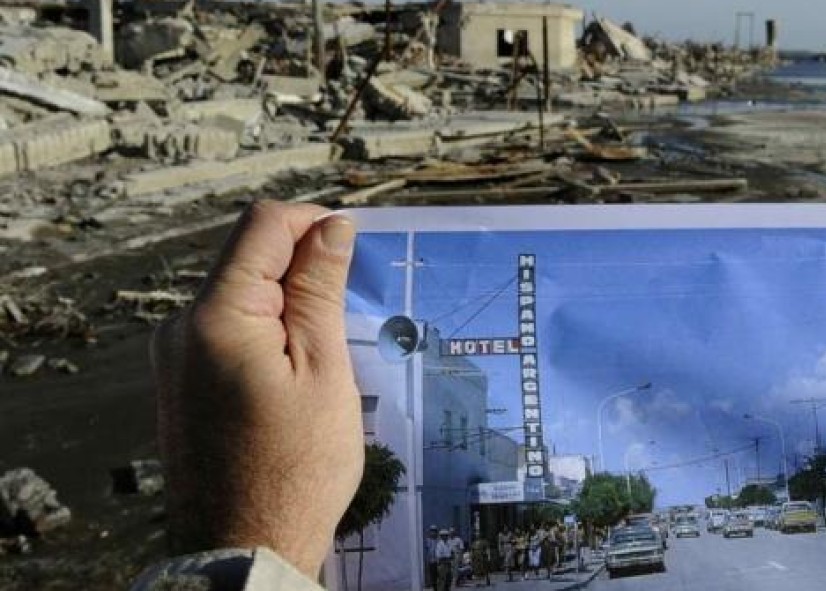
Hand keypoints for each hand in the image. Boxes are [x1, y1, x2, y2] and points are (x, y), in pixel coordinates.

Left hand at [151, 201, 362, 578]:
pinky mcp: (181, 381)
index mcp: (216, 317)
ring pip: (239, 294)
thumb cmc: (295, 471)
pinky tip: (298, 373)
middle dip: (302, 267)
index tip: (353, 252)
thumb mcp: (324, 372)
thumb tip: (330, 228)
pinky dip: (267, 332)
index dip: (314, 224)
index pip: (263, 225)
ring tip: (327, 353)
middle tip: (348, 312)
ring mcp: (175, 356)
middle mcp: (182, 328)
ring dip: (287, 303)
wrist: (245, 546)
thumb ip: (319, 291)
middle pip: (247, 257)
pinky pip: (227, 330)